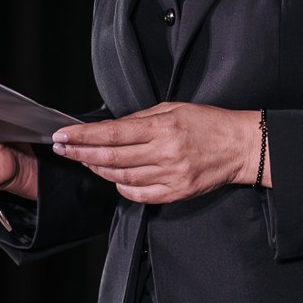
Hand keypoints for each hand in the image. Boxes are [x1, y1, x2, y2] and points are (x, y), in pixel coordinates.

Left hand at [51, 103, 264, 204]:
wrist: (240, 146)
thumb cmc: (208, 123)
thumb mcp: (173, 108)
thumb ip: (140, 119)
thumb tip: (110, 127)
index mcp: (162, 127)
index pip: (112, 132)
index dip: (82, 136)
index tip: (63, 135)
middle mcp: (164, 152)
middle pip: (111, 157)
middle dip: (81, 153)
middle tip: (62, 149)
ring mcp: (170, 175)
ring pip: (122, 177)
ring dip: (99, 169)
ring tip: (86, 160)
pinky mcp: (176, 192)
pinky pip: (139, 194)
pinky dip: (122, 188)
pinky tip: (114, 179)